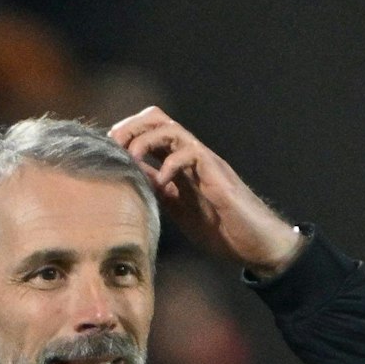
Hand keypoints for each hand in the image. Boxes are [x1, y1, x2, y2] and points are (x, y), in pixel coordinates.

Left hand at [109, 107, 304, 277]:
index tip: (106, 153)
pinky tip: (163, 185)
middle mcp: (191, 156)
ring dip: (145, 140)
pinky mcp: (217, 174)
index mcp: (179, 165)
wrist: (258, 245)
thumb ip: (159, 191)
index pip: (147, 132)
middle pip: (156, 118)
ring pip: (171, 128)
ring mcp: (205, 163)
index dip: (124, 136)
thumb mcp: (179, 210)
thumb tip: (132, 179)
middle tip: (113, 148)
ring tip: (133, 160)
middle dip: (129, 128)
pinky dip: (170, 165)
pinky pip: (190, 153)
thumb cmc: (223, 230)